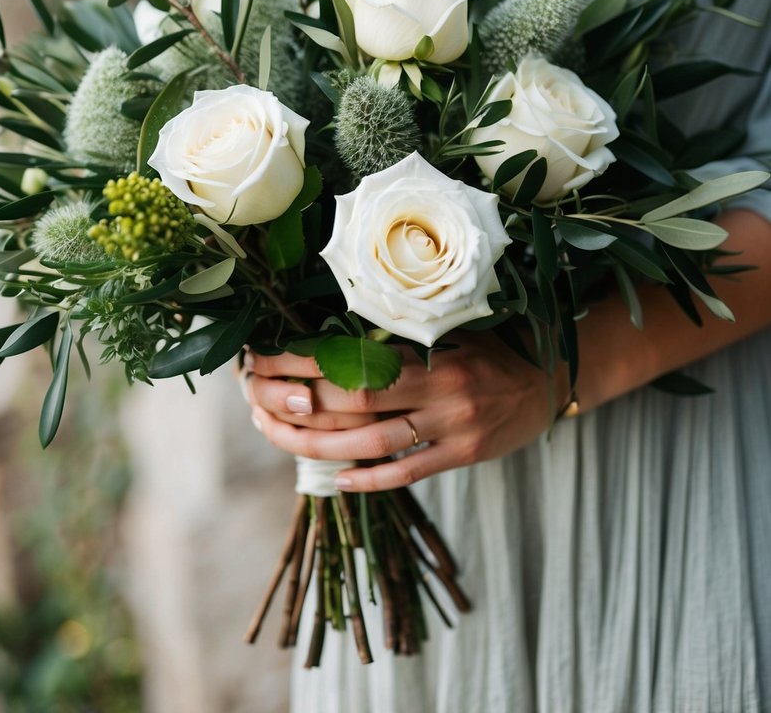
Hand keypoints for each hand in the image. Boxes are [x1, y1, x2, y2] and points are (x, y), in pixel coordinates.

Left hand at [243, 333, 563, 491]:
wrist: (552, 377)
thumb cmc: (491, 346)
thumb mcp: (450, 327)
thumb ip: (402, 335)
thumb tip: (330, 336)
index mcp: (432, 349)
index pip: (352, 357)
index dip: (302, 361)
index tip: (262, 359)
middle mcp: (440, 389)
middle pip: (353, 402)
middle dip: (296, 403)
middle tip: (255, 399)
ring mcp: (453, 427)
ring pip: (372, 443)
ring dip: (317, 444)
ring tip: (276, 435)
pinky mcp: (465, 456)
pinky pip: (410, 472)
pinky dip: (370, 478)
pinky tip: (336, 479)